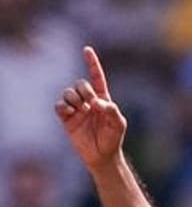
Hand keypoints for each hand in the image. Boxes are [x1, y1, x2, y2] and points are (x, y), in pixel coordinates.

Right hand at [54, 46, 125, 170]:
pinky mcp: (66, 118)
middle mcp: (88, 101)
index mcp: (102, 99)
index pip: (96, 78)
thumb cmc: (113, 139)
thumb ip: (112, 110)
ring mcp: (76, 109)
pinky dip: (63, 106)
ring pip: (68, 92)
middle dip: (85, 91)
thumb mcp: (118, 124)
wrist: (102, 156)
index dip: (92, 63)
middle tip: (91, 104)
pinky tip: (70, 112)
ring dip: (74, 98)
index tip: (87, 50)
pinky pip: (59, 105)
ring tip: (81, 110)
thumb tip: (97, 102)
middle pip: (81, 84)